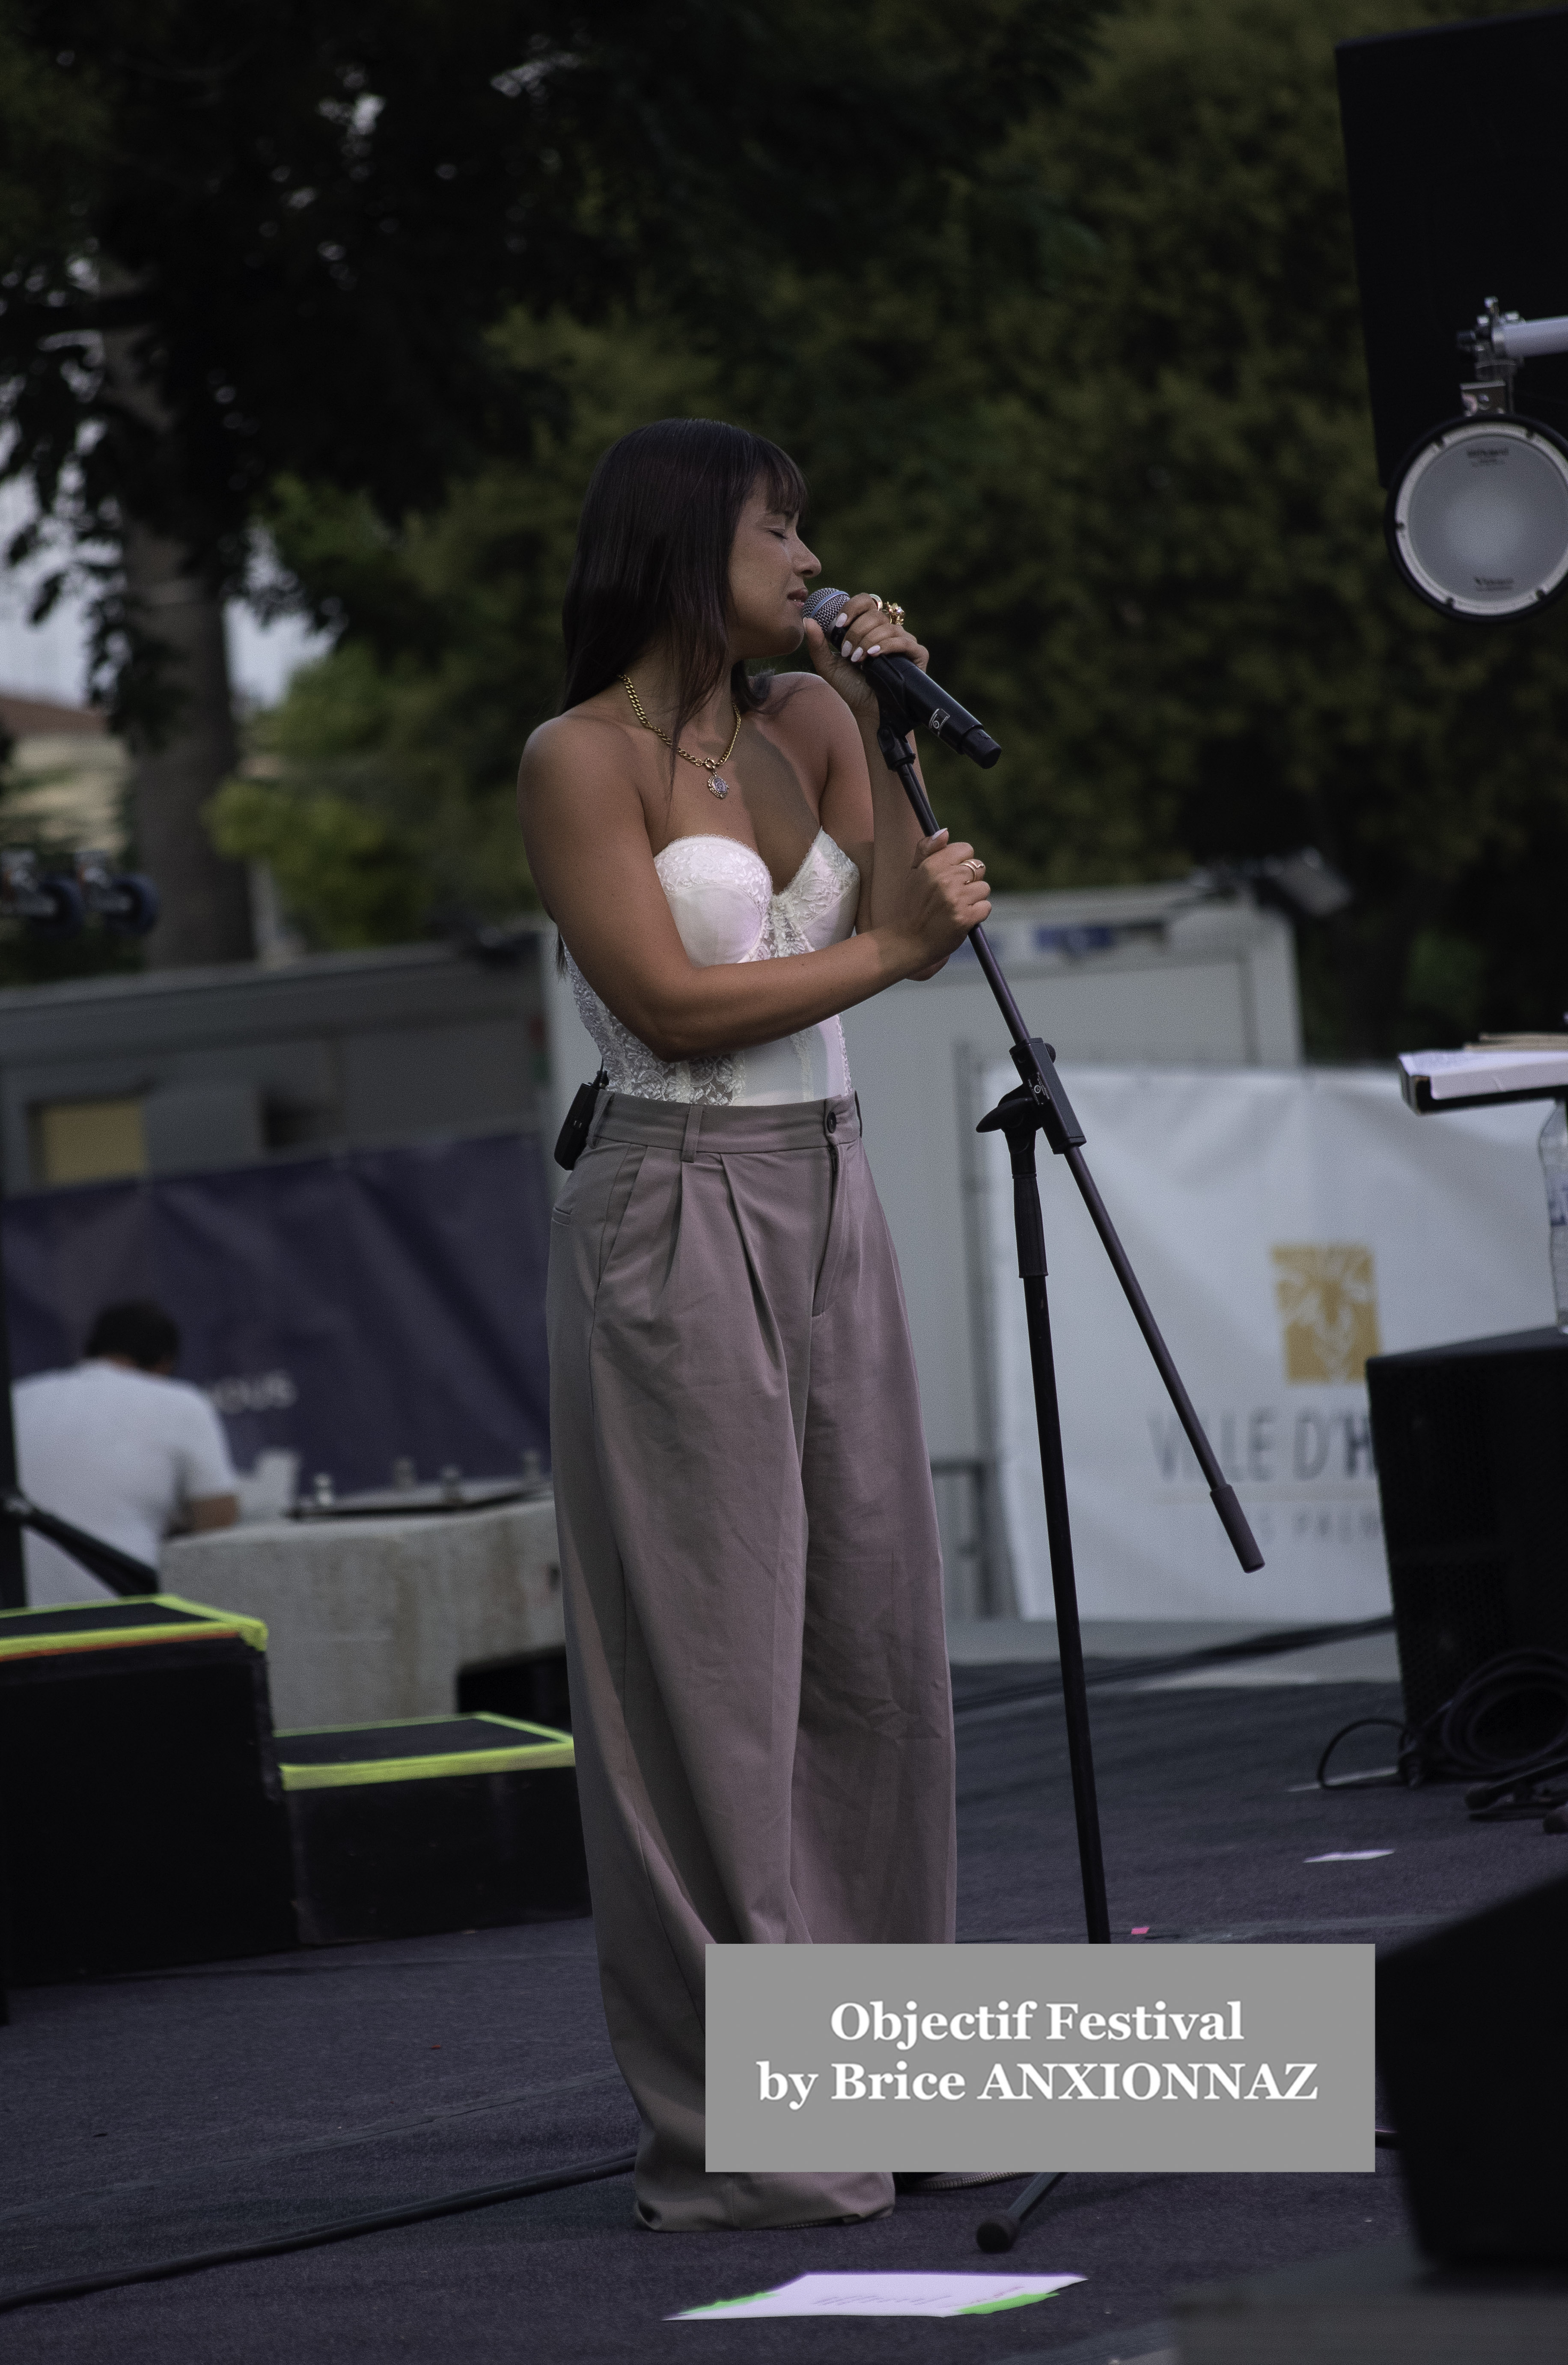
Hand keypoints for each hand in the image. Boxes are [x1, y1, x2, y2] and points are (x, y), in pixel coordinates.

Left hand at [802, 593, 929, 724]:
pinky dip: (887, 646)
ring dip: (868, 642)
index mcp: (869, 627)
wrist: (869, 711)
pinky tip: (874, 656)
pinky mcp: (917, 654)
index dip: (852, 608)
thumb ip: (817, 644)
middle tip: (848, 653)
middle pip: (874, 615)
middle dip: (857, 633)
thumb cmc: (851, 687)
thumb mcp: (828, 665)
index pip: (865, 602)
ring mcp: (904, 641)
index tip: (839, 624)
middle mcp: (888, 630)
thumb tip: (807, 620)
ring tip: (858, 660)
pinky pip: (904, 641)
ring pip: (887, 628)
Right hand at [885, 827, 990, 972]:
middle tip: (952, 895)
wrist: (907, 942)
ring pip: (984, 888)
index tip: (952, 875)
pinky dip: (977, 914)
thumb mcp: (913, 874)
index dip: (962, 862)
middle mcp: (945, 879)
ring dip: (974, 899)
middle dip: (970, 881)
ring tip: (955, 908)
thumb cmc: (911, 907)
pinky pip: (985, 907)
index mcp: (932, 865)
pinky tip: (961, 919)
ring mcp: (956, 899)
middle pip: (978, 867)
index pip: (966, 849)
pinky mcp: (965, 918)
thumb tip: (945, 831)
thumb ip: (927, 849)